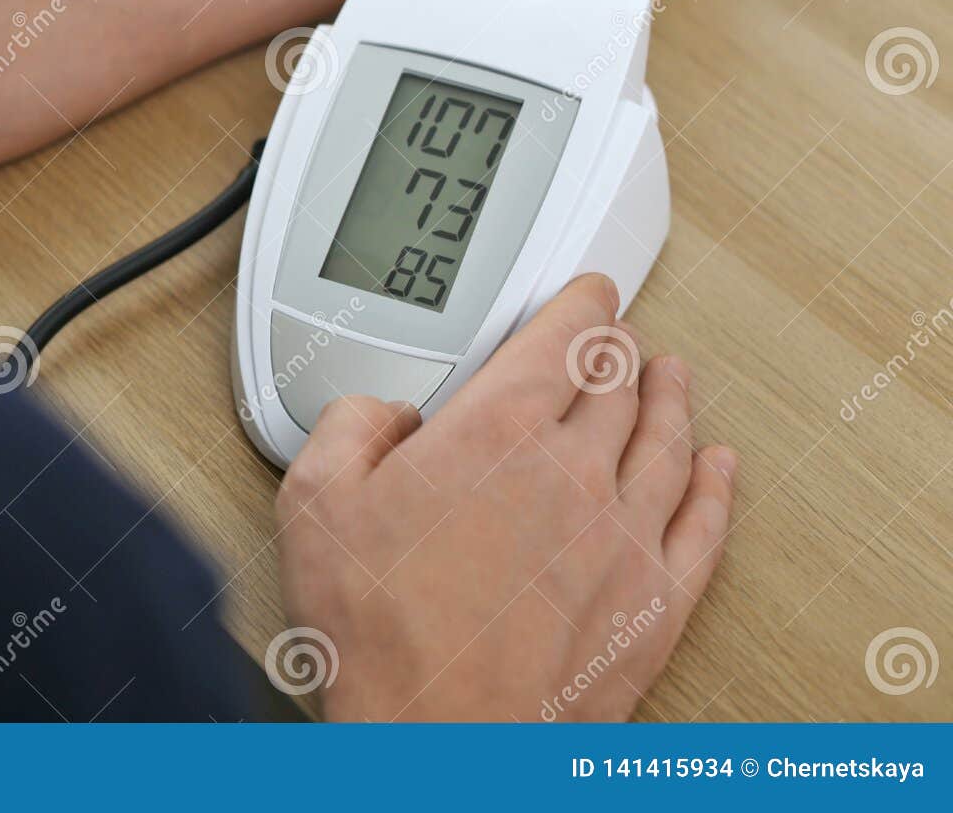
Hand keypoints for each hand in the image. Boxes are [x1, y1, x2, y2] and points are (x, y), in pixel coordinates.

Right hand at [273, 274, 736, 720]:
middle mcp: (574, 473)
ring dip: (672, 400)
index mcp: (496, 433)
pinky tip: (717, 469)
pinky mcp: (653, 605)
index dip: (581, 303)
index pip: (563, 340)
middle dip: (619, 350)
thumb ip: (349, 425)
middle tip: (619, 335)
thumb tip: (382, 411)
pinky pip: (703, 527)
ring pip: (666, 444)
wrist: (440, 741)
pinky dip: (715, 487)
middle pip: (618, 385)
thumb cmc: (381, 634)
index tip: (588, 292)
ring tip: (674, 376)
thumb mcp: (315, 502)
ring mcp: (623, 538)